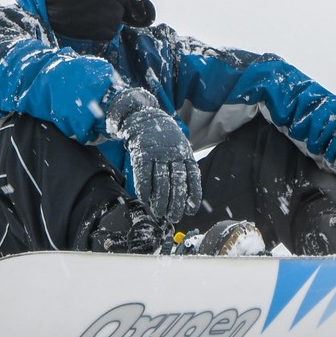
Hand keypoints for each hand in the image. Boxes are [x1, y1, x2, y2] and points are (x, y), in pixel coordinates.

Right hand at [107, 88, 201, 222]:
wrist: (145, 119)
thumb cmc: (164, 140)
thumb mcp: (179, 149)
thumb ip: (183, 168)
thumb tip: (187, 195)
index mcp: (185, 154)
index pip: (192, 177)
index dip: (193, 195)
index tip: (191, 210)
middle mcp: (173, 154)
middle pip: (177, 183)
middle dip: (176, 203)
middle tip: (174, 217)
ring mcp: (158, 153)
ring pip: (161, 181)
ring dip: (161, 200)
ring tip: (160, 213)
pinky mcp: (142, 153)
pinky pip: (144, 174)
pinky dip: (145, 189)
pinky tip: (145, 200)